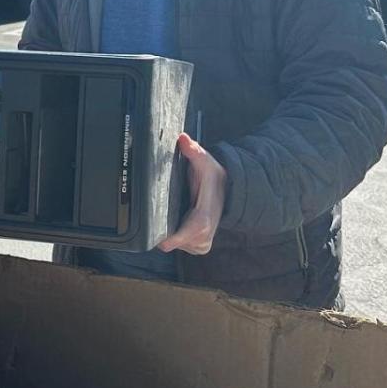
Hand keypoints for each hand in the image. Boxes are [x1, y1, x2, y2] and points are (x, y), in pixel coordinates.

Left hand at [156, 133, 226, 255]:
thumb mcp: (205, 162)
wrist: (230, 193)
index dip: (169, 238)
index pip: (184, 235)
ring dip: (169, 231)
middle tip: (161, 210)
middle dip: (163, 228)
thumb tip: (182, 139)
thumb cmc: (214, 179)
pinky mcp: (199, 248)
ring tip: (172, 213)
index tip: (156, 236)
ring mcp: (201, 245)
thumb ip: (193, 151)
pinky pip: (178, 245)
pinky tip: (177, 221)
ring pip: (173, 244)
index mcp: (203, 219)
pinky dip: (175, 235)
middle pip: (173, 241)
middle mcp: (203, 237)